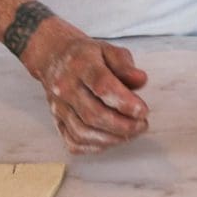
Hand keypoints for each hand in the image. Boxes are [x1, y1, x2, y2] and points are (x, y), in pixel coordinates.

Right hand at [21, 23, 149, 153]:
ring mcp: (58, 106)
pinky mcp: (56, 120)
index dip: (125, 102)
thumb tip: (141, 80)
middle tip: (142, 125)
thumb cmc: (86, 55)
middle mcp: (65, 87)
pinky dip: (95, 146)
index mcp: (81, 65)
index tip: (143, 110)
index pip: (102, 86)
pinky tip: (111, 139)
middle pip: (93, 114)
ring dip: (111, 138)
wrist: (53, 57)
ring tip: (131, 132)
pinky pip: (73, 141)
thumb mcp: (109, 50)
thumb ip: (126, 65)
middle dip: (123, 125)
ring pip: (83, 132)